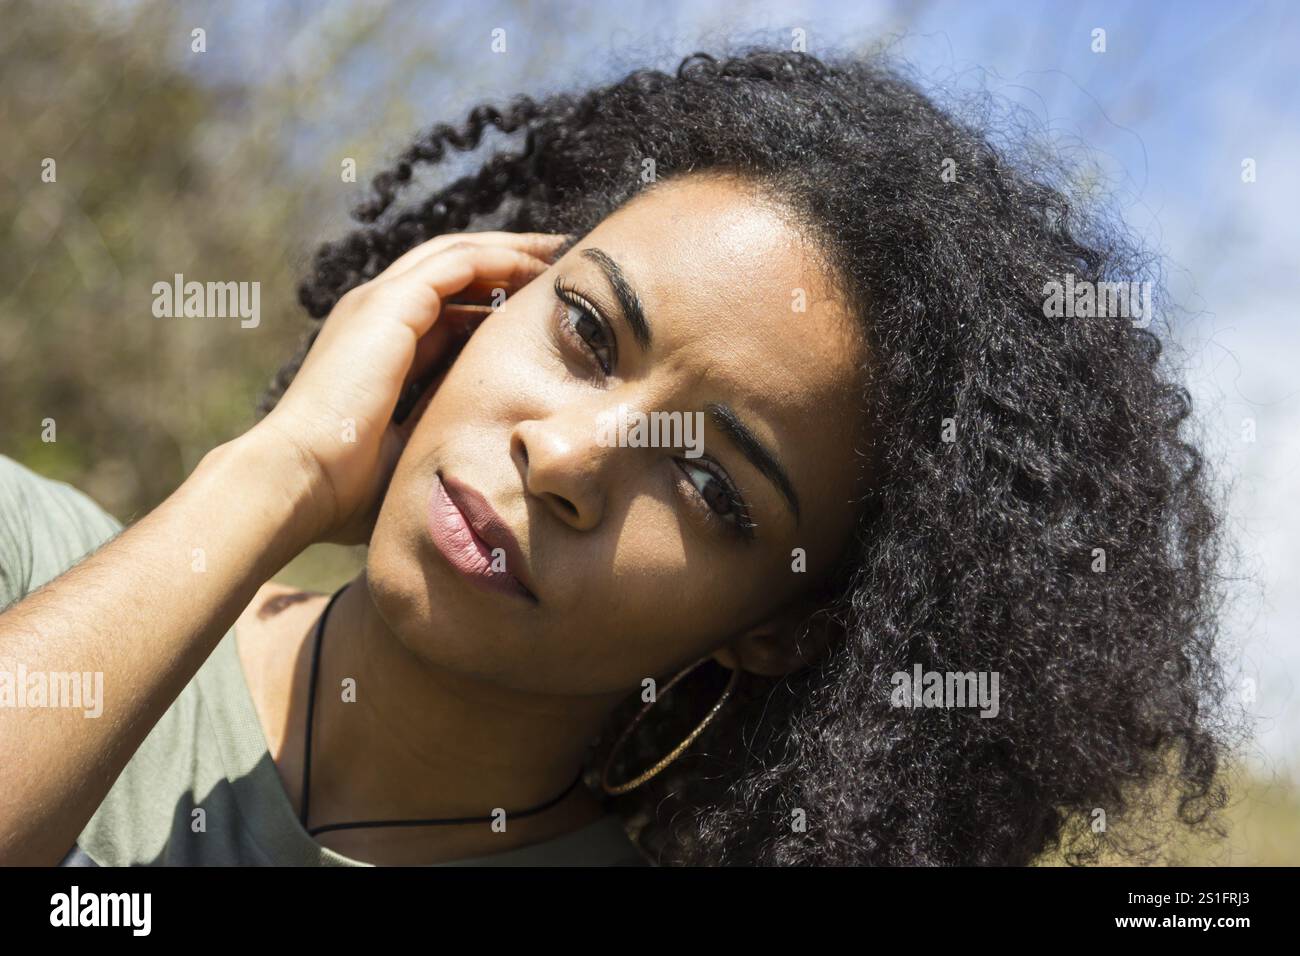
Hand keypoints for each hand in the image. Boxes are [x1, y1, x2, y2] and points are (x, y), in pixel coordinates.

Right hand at [253, 231, 566, 544]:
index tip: (540, 306)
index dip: (492, 297)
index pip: (445, 303)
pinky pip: (457, 264)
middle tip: (559, 260)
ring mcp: (378, 303)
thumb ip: (444, 425)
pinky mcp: (389, 305)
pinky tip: (537, 265)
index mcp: (379, 345)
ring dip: (511, 250)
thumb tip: (494, 439)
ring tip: (558, 253)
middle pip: (452, 266)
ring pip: (457, 254)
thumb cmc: (347, 488)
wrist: (298, 481)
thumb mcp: (413, 446)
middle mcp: (376, 314)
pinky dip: (500, 258)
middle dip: (507, 259)